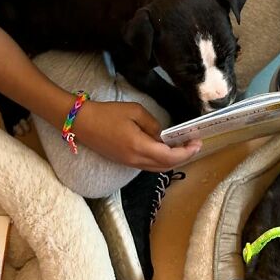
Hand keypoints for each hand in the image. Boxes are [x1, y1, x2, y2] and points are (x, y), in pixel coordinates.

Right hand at [72, 100, 201, 170]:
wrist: (82, 123)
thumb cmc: (107, 114)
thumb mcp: (134, 111)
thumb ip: (152, 124)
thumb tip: (161, 135)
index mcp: (139, 147)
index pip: (169, 156)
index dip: (186, 152)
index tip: (197, 143)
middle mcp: (135, 160)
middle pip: (165, 166)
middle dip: (183, 157)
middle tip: (194, 145)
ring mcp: (129, 163)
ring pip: (157, 168)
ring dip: (173, 160)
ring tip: (184, 147)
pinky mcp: (124, 162)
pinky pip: (148, 165)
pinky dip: (161, 160)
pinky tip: (165, 149)